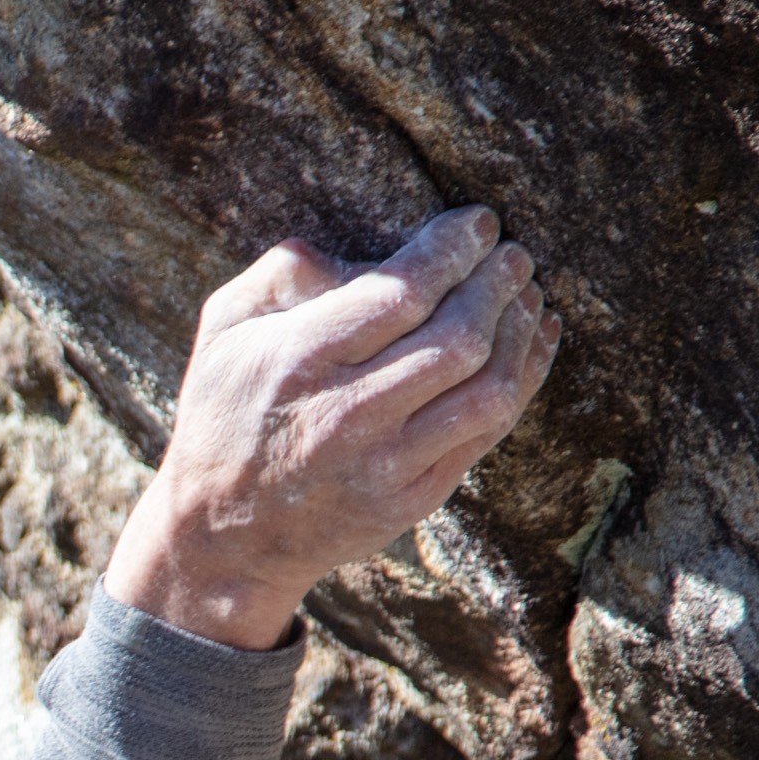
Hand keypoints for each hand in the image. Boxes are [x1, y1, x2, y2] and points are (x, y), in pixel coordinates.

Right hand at [102, 207, 560, 649]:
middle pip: (458, 337)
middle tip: (512, 255)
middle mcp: (347, 414)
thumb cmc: (223, 417)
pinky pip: (490, 430)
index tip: (478, 223)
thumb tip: (355, 249)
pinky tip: (535, 341)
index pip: (401, 292)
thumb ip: (280, 274)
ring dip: (521, 332)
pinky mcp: (413, 497)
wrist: (224, 537)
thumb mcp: (223, 332)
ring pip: (488, 388)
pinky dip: (526, 378)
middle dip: (498, 284)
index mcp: (299, 361)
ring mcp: (386, 463)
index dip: (452, 250)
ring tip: (528, 296)